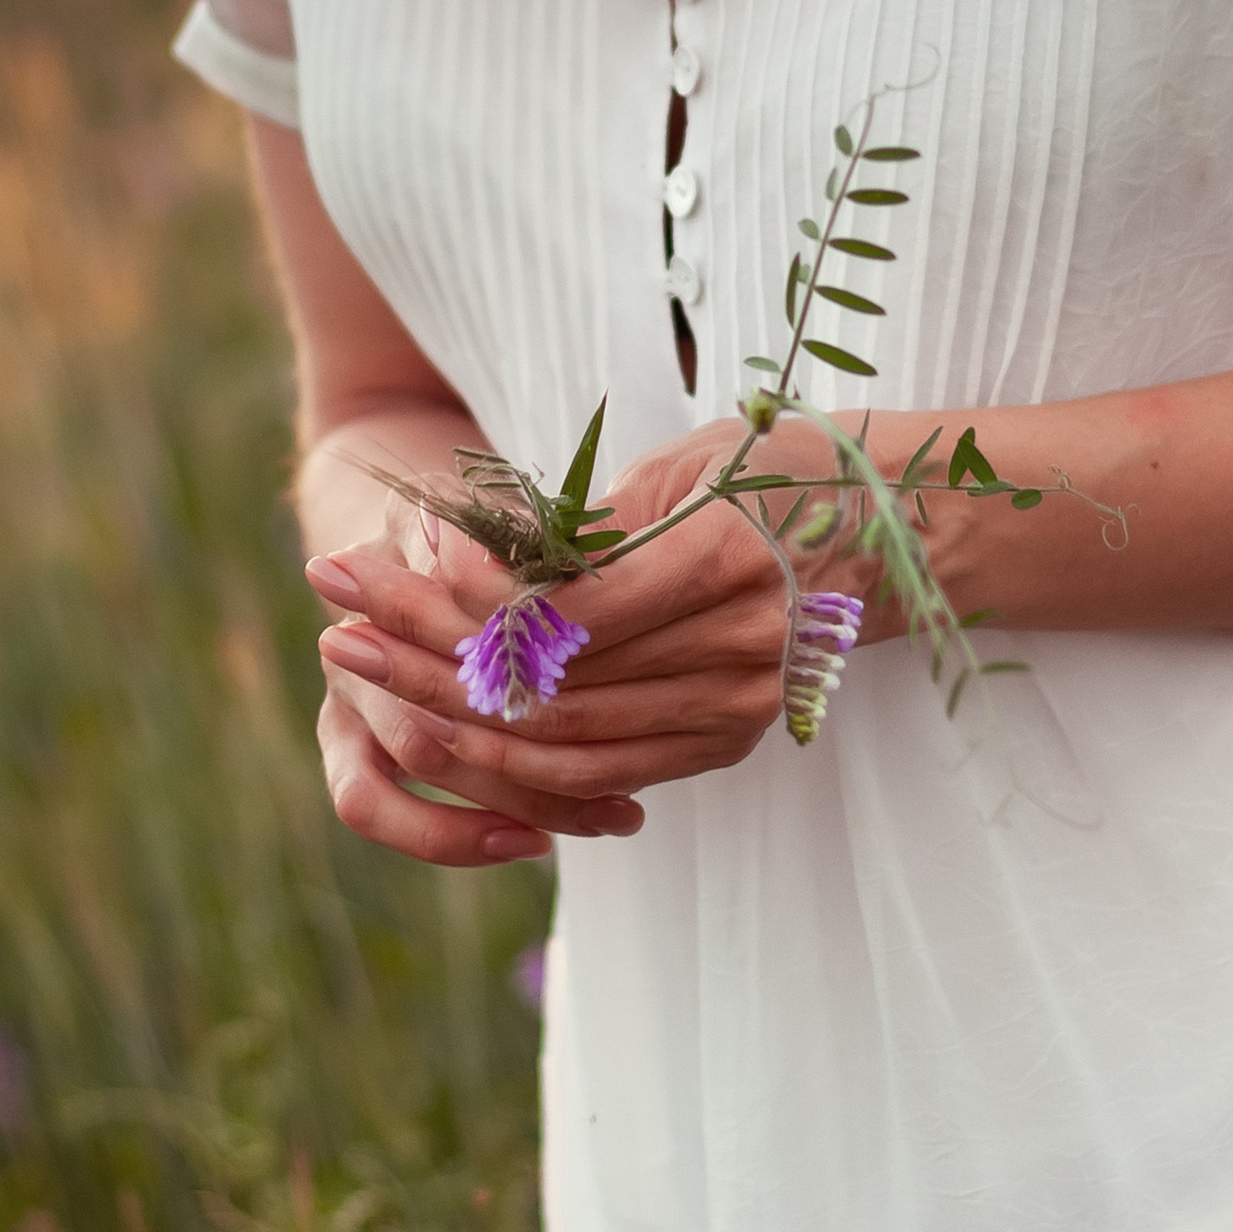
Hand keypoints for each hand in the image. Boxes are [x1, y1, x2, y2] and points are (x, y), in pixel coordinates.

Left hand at [309, 415, 890, 800]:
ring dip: (452, 713)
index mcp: (723, 563)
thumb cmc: (787, 470)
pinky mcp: (726, 742)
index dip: (450, 605)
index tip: (364, 569)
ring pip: (564, 741)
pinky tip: (445, 726)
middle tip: (332, 619)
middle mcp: (735, 651)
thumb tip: (474, 565)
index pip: (557, 611)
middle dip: (424, 655)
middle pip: (548, 682)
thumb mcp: (691, 459)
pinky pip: (601, 771)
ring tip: (367, 666)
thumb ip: (589, 521)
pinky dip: (518, 759)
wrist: (899, 535)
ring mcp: (735, 709)